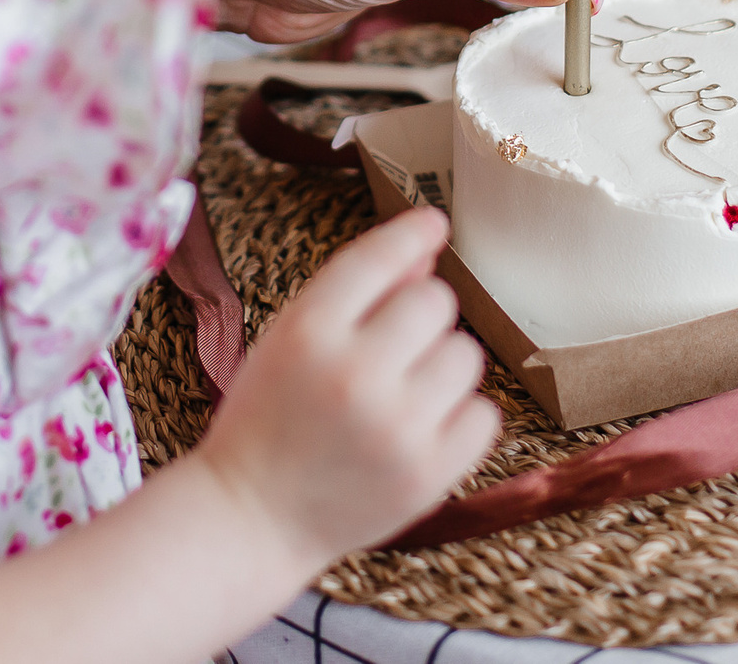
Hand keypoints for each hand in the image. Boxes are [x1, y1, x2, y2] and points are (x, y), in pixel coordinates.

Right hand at [194, 208, 498, 566]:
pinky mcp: (429, 474)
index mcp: (308, 331)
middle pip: (435, 301)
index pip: (378, 259)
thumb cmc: (268, 418)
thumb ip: (355, 291)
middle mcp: (354, 374)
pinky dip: (460, 417)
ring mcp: (397, 428)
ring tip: (400, 395)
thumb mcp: (289, 338)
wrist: (252, 516)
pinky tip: (419, 429)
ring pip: (467, 354)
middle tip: (387, 351)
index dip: (411, 232)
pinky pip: (485, 414)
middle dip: (419, 316)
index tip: (435, 221)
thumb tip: (427, 244)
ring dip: (442, 366)